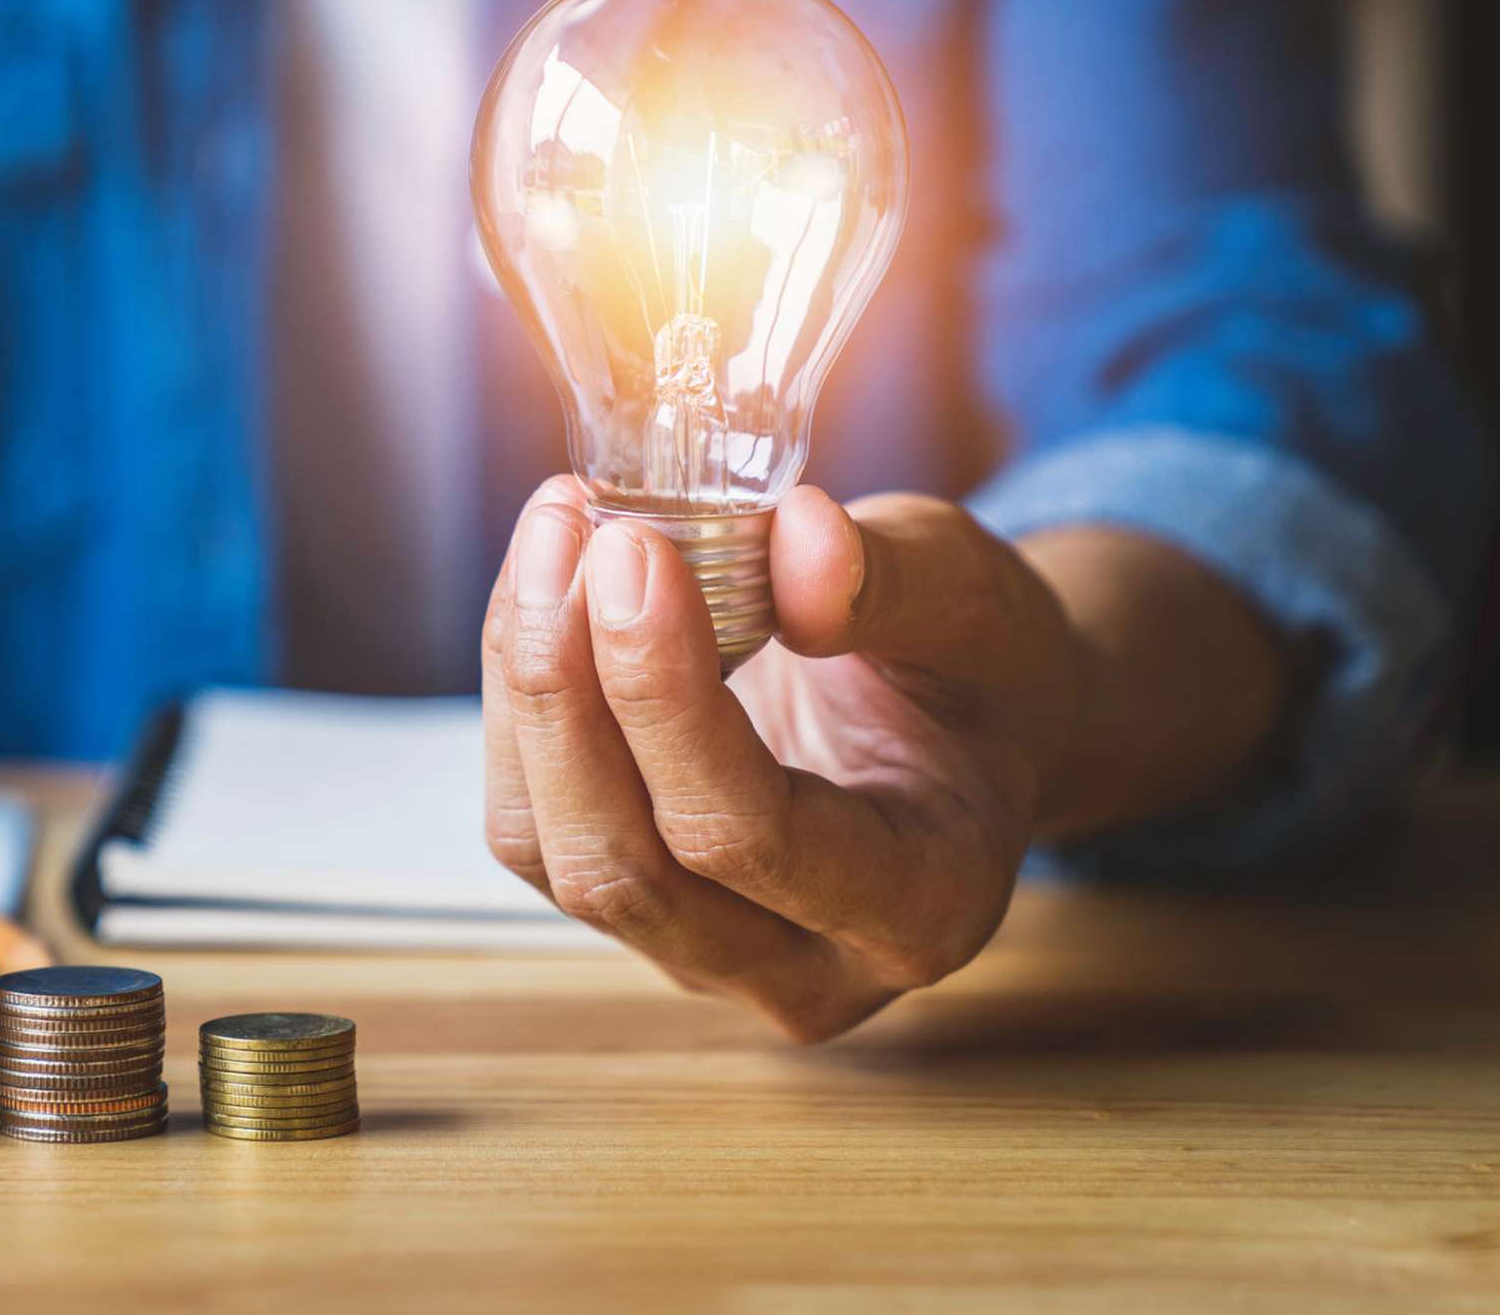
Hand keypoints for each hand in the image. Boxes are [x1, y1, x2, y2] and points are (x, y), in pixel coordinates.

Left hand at [481, 476, 1086, 1041]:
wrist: (965, 721)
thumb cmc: (981, 666)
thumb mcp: (977, 600)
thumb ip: (898, 580)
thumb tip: (797, 541)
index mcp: (921, 907)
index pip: (750, 836)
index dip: (668, 697)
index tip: (636, 550)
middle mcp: (807, 969)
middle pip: (628, 870)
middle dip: (571, 691)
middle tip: (574, 530)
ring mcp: (708, 954)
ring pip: (554, 853)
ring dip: (528, 687)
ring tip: (554, 535)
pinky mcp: (635, 905)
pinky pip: (532, 822)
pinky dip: (518, 698)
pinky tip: (544, 584)